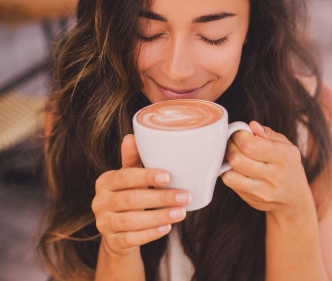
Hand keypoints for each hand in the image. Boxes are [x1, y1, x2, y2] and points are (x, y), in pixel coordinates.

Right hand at [91, 135, 191, 256]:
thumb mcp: (130, 178)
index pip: (124, 177)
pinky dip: (150, 234)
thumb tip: (132, 136)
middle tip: (184, 196)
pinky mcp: (112, 242)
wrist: (118, 233)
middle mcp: (100, 202)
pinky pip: (131, 239)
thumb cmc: (129, 196)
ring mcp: (104, 224)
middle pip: (131, 200)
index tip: (168, 177)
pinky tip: (167, 228)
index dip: (146, 177)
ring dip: (159, 216)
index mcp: (105, 182)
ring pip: (131, 221)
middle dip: (160, 198)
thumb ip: (133, 160)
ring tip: (181, 212)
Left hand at [221, 122, 312, 217]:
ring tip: (235, 156)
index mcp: (284, 156)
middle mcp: (274, 175)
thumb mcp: (287, 147)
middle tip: (235, 144)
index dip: (239, 135)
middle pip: (237, 158)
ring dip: (227, 161)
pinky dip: (228, 173)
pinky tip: (236, 169)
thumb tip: (252, 126)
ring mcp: (262, 190)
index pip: (250, 144)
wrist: (295, 201)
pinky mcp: (252, 199)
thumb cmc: (288, 168)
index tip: (241, 134)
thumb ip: (269, 134)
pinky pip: (230, 183)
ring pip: (230, 173)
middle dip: (231, 146)